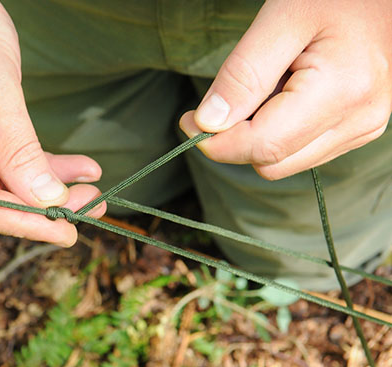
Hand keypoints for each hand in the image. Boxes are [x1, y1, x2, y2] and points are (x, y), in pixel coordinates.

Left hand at [179, 0, 391, 179]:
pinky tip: (286, 93)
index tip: (189, 121)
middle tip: (225, 97)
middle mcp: (359, 121)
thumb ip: (242, 75)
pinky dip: (279, 130)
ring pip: (284, 162)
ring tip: (271, 84)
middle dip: (236, 138)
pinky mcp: (358, 129)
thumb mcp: (280, 19)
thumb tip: (207, 124)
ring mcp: (362, 128)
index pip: (263, 146)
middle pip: (271, 162)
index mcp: (342, 93)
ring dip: (259, 133)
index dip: (217, 142)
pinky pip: (300, 150)